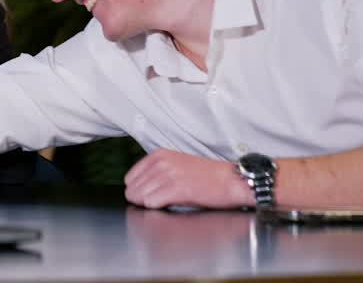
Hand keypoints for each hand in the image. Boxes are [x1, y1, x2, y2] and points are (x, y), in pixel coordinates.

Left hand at [124, 148, 250, 208]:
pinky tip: (170, 205)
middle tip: (160, 202)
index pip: (130, 178)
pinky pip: (150, 203)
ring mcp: (167, 174)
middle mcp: (160, 162)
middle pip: (132, 189)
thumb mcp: (177, 165)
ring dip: (149, 205)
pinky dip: (157, 208)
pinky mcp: (176, 188)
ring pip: (138, 197)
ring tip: (168, 203)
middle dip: (142, 200)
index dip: (139, 191)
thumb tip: (138, 188)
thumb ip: (156, 172)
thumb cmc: (208, 177)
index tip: (151, 196)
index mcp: (158, 155)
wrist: (232, 180)